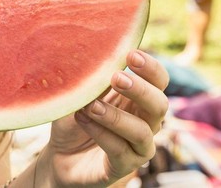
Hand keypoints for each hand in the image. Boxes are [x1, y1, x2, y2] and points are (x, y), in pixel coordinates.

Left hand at [38, 50, 168, 186]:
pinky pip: (119, 150)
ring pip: (141, 131)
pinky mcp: (124, 166)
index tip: (131, 54)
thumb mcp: (81, 93)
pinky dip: (101, 133)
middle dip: (140, 90)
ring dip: (116, 116)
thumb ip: (92, 77)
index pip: (159, 81)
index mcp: (140, 99)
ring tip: (92, 106)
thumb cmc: (76, 118)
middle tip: (116, 78)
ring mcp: (138, 147)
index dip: (151, 68)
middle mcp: (146, 122)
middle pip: (160, 104)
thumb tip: (95, 53)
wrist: (60, 156)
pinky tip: (83, 119)